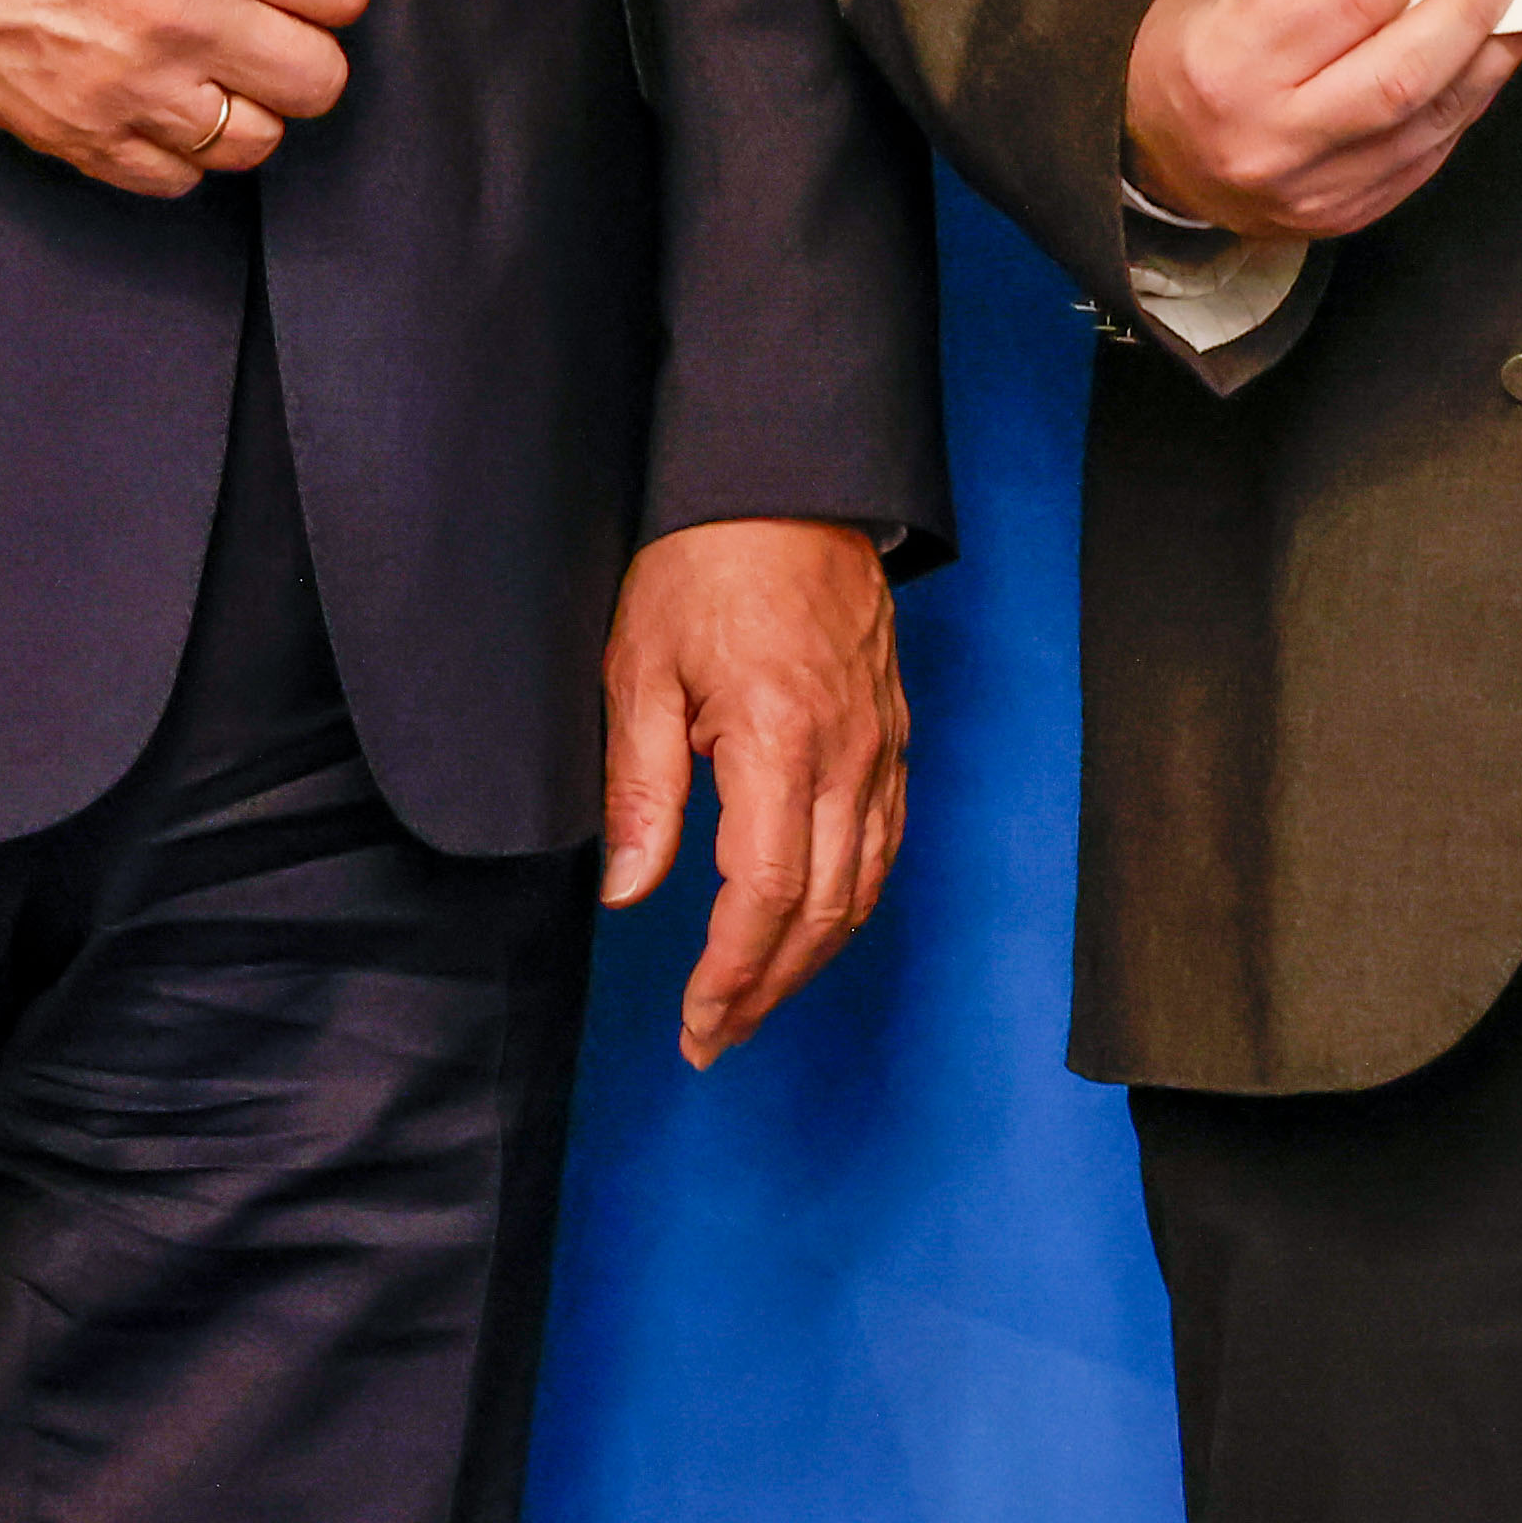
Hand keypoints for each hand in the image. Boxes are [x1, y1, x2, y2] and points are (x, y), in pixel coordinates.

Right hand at [0, 0, 372, 194]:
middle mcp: (183, 15)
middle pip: (319, 79)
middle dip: (300, 46)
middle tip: (256, 20)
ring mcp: (130, 87)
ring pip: (258, 142)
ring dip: (246, 104)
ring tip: (205, 63)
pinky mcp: (77, 136)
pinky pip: (177, 181)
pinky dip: (180, 149)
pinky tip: (156, 98)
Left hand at [604, 519, 905, 1065]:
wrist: (785, 483)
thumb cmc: (703, 564)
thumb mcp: (640, 669)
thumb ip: (641, 790)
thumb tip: (629, 893)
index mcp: (779, 738)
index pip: (767, 894)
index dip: (732, 974)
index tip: (698, 1024)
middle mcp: (847, 753)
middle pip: (826, 910)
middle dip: (769, 989)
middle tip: (716, 1039)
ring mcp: (881, 744)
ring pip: (866, 885)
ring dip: (813, 959)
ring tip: (757, 1003)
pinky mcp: (892, 733)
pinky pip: (886, 840)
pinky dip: (852, 902)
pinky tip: (815, 927)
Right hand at [1122, 0, 1521, 245]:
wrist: (1156, 159)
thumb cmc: (1190, 58)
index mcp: (1232, 65)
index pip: (1347, 2)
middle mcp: (1273, 137)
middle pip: (1402, 70)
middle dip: (1468, 7)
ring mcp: (1313, 187)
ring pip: (1427, 118)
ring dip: (1485, 59)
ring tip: (1517, 12)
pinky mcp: (1344, 215)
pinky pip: (1425, 155)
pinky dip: (1463, 103)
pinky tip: (1483, 65)